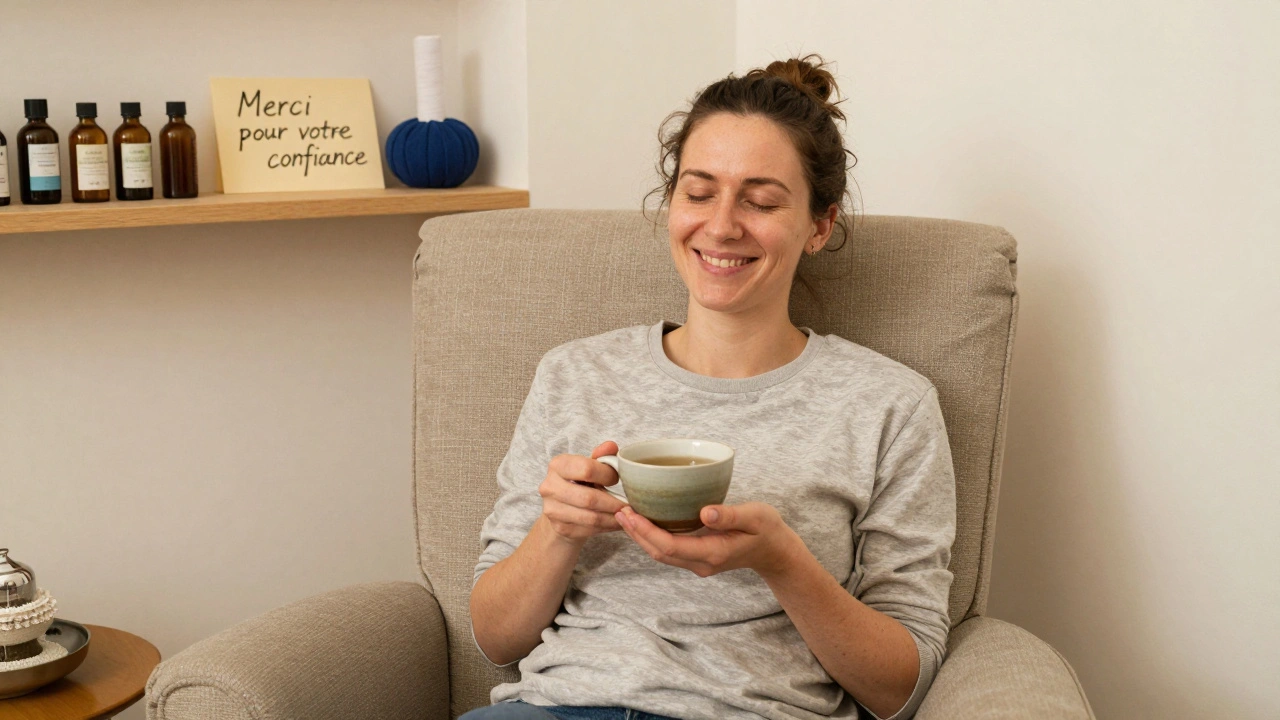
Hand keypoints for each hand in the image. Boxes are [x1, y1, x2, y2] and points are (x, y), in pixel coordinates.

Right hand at [539, 441, 626, 545]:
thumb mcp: (589, 466)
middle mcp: (549, 486)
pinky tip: (616, 523)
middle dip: (613, 503)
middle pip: (589, 498)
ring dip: (613, 518)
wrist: (561, 509)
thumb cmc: (579, 483)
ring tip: (626, 515)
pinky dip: (607, 527)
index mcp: (558, 465)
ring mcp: (552, 509)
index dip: (607, 475)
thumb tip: (611, 446)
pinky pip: (589, 530)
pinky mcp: (559, 527)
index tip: (617, 480)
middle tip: (628, 505)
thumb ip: (601, 456)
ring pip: (591, 517)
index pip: (587, 469)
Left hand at [615, 502, 799, 578]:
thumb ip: (731, 515)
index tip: (630, 514)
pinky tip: (644, 520)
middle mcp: (701, 562)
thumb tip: (705, 512)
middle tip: (619, 510)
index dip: (646, 532)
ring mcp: (698, 563)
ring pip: (660, 554)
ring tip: (625, 514)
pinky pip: (668, 550)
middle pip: (659, 553)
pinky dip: (652, 536)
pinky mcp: (697, 557)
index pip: (670, 547)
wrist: (776, 552)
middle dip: (636, 533)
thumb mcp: (756, 517)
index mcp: (713, 553)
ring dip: (640, 536)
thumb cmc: (768, 531)